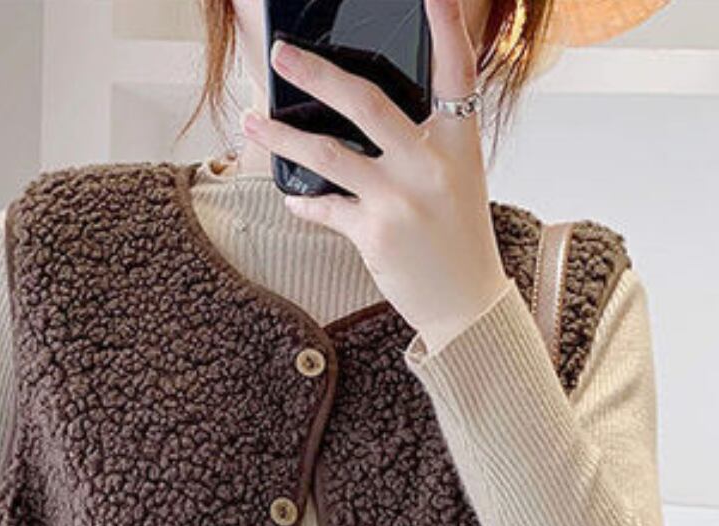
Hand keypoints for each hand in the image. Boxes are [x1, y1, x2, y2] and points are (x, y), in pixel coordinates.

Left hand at [241, 0, 511, 353]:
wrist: (466, 305)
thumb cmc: (457, 238)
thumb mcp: (456, 178)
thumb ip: (423, 142)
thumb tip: (361, 113)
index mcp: (460, 142)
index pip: (457, 71)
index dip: (445, 26)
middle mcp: (431, 164)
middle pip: (366, 102)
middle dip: (316, 74)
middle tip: (281, 55)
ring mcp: (401, 198)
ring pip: (329, 153)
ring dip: (283, 137)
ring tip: (252, 123)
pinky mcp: (376, 233)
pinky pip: (325, 206)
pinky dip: (304, 201)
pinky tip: (292, 196)